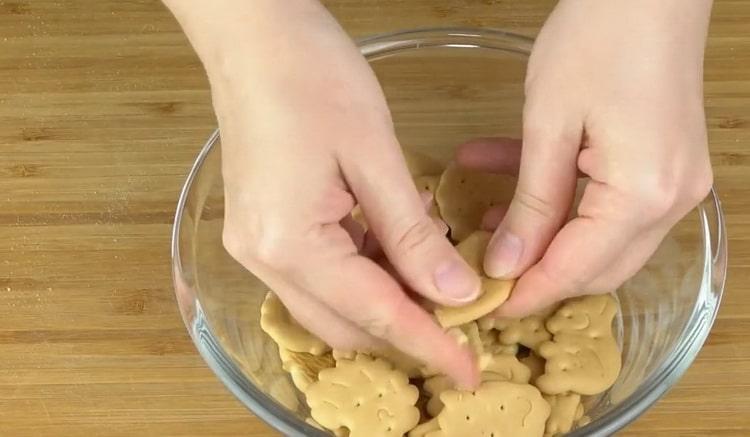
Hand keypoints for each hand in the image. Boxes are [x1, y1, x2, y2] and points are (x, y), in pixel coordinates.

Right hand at [164, 0, 480, 386]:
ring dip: (384, 301)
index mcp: (290, 243)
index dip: (428, 344)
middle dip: (404, 330)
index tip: (469, 369)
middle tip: (462, 325)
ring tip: (436, 280)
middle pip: (344, 323)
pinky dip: (363, 273)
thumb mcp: (375, 156)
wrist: (253, 37)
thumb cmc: (310, 77)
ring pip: (331, 303)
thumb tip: (454, 291)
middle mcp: (263, 258)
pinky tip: (397, 249)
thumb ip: (413, 235)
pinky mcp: (262, 228)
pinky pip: (318, 273)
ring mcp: (256, 245)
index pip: (374, 313)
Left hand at [463, 0, 713, 315]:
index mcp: (642, 195)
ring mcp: (672, 182)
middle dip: (538, 272)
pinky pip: (606, 201)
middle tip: (484, 271)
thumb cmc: (599, 38)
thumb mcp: (548, 125)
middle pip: (597, 265)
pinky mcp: (660, 163)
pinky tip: (506, 177)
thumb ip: (530, 203)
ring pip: (598, 236)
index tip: (487, 307)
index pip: (578, 269)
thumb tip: (506, 262)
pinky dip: (560, 199)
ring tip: (485, 221)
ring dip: (542, 233)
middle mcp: (670, 200)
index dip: (529, 292)